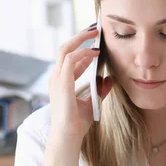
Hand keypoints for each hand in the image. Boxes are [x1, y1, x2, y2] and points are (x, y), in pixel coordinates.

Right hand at [48, 23, 111, 144]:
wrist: (69, 137)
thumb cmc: (76, 124)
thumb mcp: (92, 103)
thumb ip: (99, 90)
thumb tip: (109, 79)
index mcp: (62, 82)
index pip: (70, 58)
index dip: (83, 47)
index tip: (96, 40)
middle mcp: (57, 78)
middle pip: (65, 48)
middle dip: (80, 36)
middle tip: (96, 28)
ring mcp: (57, 79)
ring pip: (65, 49)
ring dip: (81, 39)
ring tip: (96, 34)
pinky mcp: (62, 83)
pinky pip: (69, 60)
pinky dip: (82, 53)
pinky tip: (95, 53)